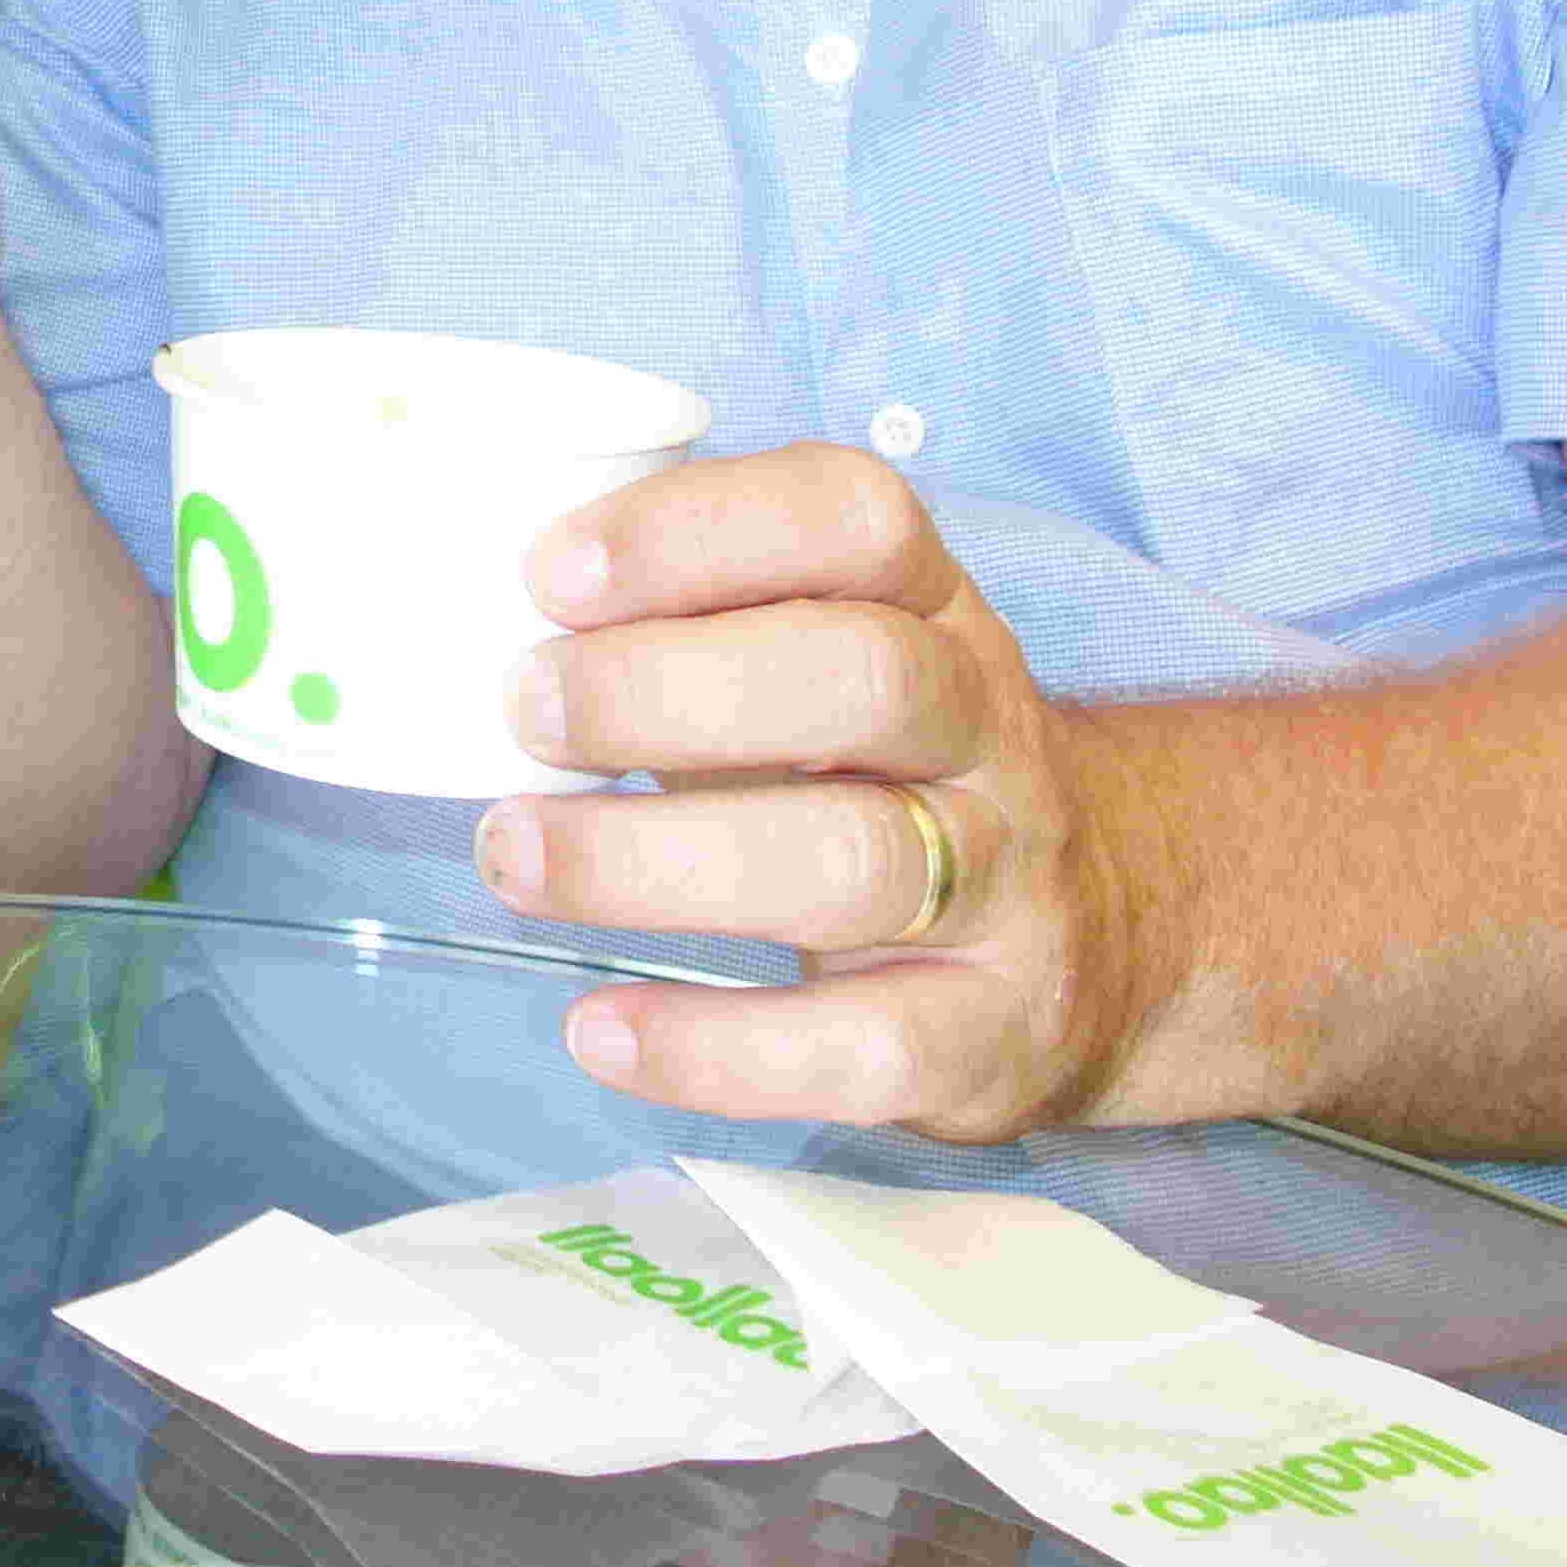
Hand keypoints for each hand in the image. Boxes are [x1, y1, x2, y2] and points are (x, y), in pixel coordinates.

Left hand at [472, 447, 1175, 1142]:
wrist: (1096, 939)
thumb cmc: (878, 771)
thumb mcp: (813, 663)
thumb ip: (685, 628)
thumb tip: (471, 629)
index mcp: (929, 608)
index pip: (855, 518)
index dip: (699, 529)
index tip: (551, 571)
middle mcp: (983, 732)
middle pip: (863, 679)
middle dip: (668, 689)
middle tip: (523, 708)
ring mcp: (1001, 888)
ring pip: (853, 862)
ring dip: (654, 861)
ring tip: (516, 855)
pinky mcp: (985, 1037)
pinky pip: (857, 1049)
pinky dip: (712, 1047)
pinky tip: (600, 1029)